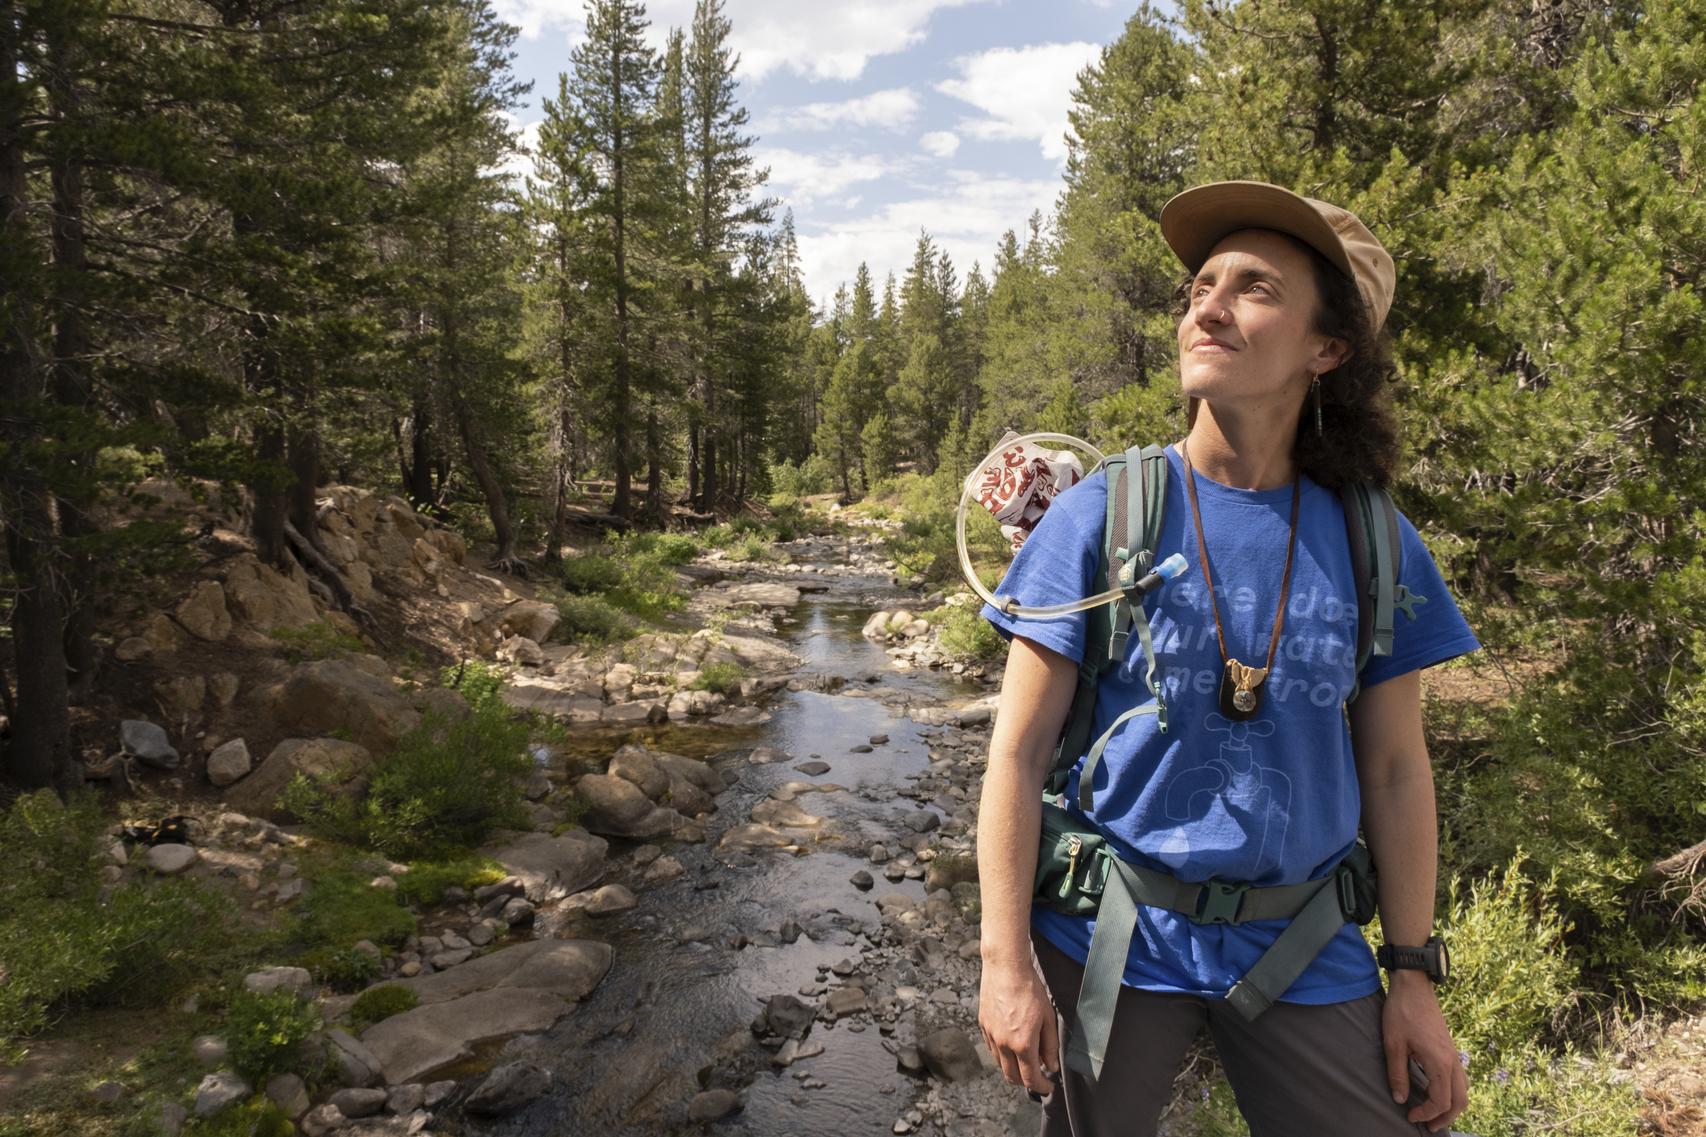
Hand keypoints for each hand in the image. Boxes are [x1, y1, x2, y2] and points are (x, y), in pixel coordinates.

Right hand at [977, 958, 1059, 1096]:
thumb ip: (1050, 1046)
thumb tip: (1051, 1066)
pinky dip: (1003, 1055)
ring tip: (1026, 1059)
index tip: (1049, 1086)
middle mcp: (1003, 1044)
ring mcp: (991, 1035)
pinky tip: (1012, 1044)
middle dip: (1027, 1082)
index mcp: (1023, 1044)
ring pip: (1000, 1065)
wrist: (1005, 967)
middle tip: (1038, 1076)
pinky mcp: (983, 1025)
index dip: (1042, 1087)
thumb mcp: (1048, 1017)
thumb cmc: (1030, 989)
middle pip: (1012, 1077)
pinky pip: (992, 1049)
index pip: (1031, 1078)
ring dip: (1013, 1068)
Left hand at [1382, 972, 1467, 1131]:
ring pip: (1464, 1090)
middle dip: (1445, 1117)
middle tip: (1427, 1125)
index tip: (1409, 1115)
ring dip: (1451, 1106)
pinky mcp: (1450, 1049)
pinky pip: (1459, 1078)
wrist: (1414, 986)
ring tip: (1432, 1113)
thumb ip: (1397, 1073)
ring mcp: (1454, 1054)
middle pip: (1460, 1101)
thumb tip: (1400, 1099)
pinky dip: (1452, 1092)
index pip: (1440, 1101)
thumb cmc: (1401, 1012)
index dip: (1426, 1114)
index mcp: (1440, 1062)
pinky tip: (1434, 1091)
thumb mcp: (1393, 1044)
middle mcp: (1452, 1061)